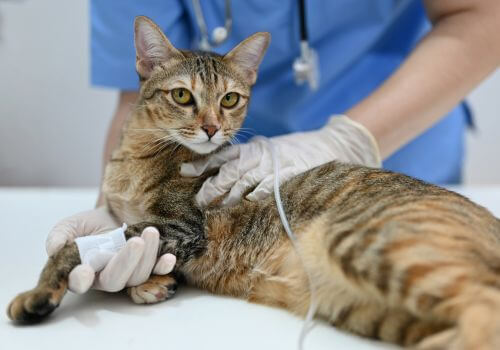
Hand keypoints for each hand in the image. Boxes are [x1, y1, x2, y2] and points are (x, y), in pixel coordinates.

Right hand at [46, 207, 175, 292]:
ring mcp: (129, 271)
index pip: (79, 282)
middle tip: (136, 242)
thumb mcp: (69, 226)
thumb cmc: (89, 224)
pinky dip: (164, 267)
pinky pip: (157, 272)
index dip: (81, 279)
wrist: (114, 211)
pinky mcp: (148, 264)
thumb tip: (54, 249)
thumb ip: (58, 238)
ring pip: (138, 274)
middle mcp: (106, 276)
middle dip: (126, 262)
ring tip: (151, 233)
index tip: (84, 270)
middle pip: (115, 280)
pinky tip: (170, 257)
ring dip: (147, 257)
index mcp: (83, 271)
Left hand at [181, 115, 380, 206]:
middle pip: (228, 171)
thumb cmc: (293, 152)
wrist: (328, 144)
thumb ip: (247, 160)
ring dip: (229, 196)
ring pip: (244, 181)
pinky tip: (248, 204)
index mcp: (252, 148)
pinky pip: (270, 186)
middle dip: (211, 187)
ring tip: (216, 209)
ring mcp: (274, 164)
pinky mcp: (290, 173)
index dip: (202, 163)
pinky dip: (258, 195)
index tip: (184, 171)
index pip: (221, 155)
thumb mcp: (267, 150)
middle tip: (198, 202)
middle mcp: (259, 155)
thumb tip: (220, 175)